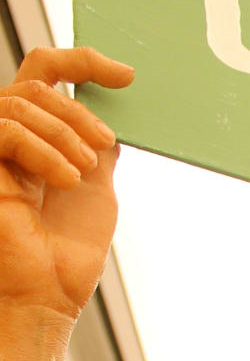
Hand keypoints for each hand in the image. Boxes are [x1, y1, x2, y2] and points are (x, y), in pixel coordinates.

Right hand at [0, 47, 133, 320]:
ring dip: (64, 131)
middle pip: (35, 81)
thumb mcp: (96, 192)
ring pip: (21, 101)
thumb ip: (98, 149)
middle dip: (78, 105)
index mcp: (38, 140)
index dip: (84, 63)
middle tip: (105, 142)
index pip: (47, 76)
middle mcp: (11, 140)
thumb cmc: (67, 256)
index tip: (126, 75)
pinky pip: (7, 130)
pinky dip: (44, 149)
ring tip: (84, 171)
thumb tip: (112, 114)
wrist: (46, 297)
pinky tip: (66, 178)